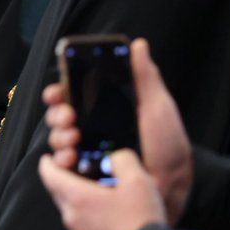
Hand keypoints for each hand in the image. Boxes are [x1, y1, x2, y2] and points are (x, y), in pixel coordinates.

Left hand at [39, 150, 164, 229]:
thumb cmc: (140, 222)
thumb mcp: (137, 180)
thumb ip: (123, 160)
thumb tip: (116, 157)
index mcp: (77, 198)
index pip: (48, 175)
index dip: (47, 163)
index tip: (49, 157)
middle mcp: (72, 216)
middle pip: (57, 191)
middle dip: (63, 178)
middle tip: (75, 169)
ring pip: (69, 207)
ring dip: (76, 195)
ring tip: (95, 188)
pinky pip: (80, 221)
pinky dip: (86, 211)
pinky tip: (106, 209)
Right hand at [42, 38, 192, 221]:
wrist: (172, 185)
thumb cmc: (168, 146)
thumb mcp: (157, 107)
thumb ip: (145, 76)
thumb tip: (138, 44)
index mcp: (105, 110)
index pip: (73, 96)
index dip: (60, 91)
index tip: (57, 91)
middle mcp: (92, 130)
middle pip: (60, 115)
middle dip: (58, 113)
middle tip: (69, 115)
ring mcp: (86, 153)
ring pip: (57, 137)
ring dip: (59, 134)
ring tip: (74, 137)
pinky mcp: (83, 175)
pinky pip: (61, 165)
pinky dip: (61, 159)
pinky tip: (71, 157)